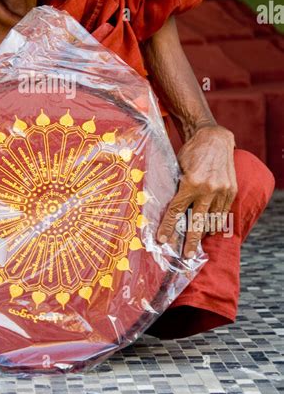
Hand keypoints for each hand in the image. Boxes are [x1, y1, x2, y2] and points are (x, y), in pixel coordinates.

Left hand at [157, 125, 237, 258]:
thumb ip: (175, 188)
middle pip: (197, 222)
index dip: (168, 227)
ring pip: (212, 220)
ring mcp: (222, 191)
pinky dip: (216, 223)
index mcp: (190, 183)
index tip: (162, 240)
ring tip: (195, 243)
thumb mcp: (177, 168)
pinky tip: (210, 229)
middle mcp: (208, 189)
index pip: (176, 211)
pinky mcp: (231, 190)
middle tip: (185, 255)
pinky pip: (223, 213)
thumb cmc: (191, 152)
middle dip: (189, 241)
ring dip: (203, 233)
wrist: (214, 139)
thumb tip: (167, 208)